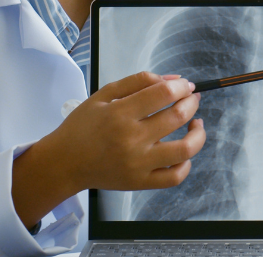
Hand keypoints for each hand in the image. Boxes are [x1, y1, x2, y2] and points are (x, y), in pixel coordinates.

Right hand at [11, 71, 205, 226]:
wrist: (64, 163)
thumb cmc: (83, 126)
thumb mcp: (103, 94)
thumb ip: (138, 81)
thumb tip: (173, 79)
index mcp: (120, 113)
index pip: (164, 94)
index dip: (181, 86)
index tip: (185, 85)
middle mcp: (131, 139)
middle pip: (177, 116)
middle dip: (191, 102)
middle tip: (191, 99)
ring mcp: (138, 164)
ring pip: (184, 149)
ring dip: (198, 133)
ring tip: (197, 123)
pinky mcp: (140, 182)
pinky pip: (175, 177)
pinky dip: (187, 163)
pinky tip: (184, 151)